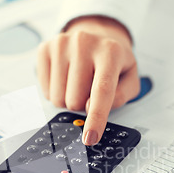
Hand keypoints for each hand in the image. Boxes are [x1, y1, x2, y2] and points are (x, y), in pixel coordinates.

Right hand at [36, 16, 139, 144]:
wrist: (95, 34)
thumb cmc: (113, 61)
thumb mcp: (129, 78)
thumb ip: (121, 97)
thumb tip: (93, 107)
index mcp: (111, 51)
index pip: (102, 90)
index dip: (96, 118)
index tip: (90, 138)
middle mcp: (84, 42)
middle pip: (76, 100)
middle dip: (83, 105)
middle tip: (90, 90)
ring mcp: (62, 44)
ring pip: (58, 98)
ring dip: (69, 99)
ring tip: (79, 83)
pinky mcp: (45, 48)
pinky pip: (45, 90)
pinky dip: (56, 91)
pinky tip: (66, 78)